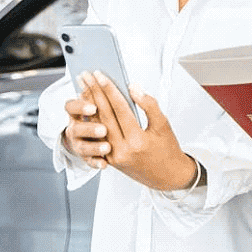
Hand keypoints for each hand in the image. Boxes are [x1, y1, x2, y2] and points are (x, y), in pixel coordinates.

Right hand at [62, 97, 111, 167]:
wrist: (112, 137)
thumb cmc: (111, 115)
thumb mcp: (111, 103)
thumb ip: (116, 95)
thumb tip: (133, 86)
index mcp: (79, 110)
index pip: (71, 106)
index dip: (80, 105)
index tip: (93, 107)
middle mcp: (76, 127)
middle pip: (76, 128)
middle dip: (89, 128)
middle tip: (104, 129)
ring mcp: (80, 143)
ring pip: (81, 147)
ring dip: (93, 147)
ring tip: (107, 147)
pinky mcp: (87, 157)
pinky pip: (89, 162)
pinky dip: (96, 163)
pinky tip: (105, 164)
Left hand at [79, 71, 197, 191]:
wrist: (168, 176)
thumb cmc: (168, 150)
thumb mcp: (163, 125)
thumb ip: (148, 104)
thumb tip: (133, 88)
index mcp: (137, 140)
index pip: (119, 109)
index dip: (109, 90)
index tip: (100, 75)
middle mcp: (122, 150)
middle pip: (104, 115)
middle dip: (94, 93)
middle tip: (87, 77)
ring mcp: (113, 156)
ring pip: (97, 127)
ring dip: (89, 105)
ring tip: (83, 88)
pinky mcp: (109, 160)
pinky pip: (97, 137)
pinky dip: (92, 121)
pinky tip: (87, 108)